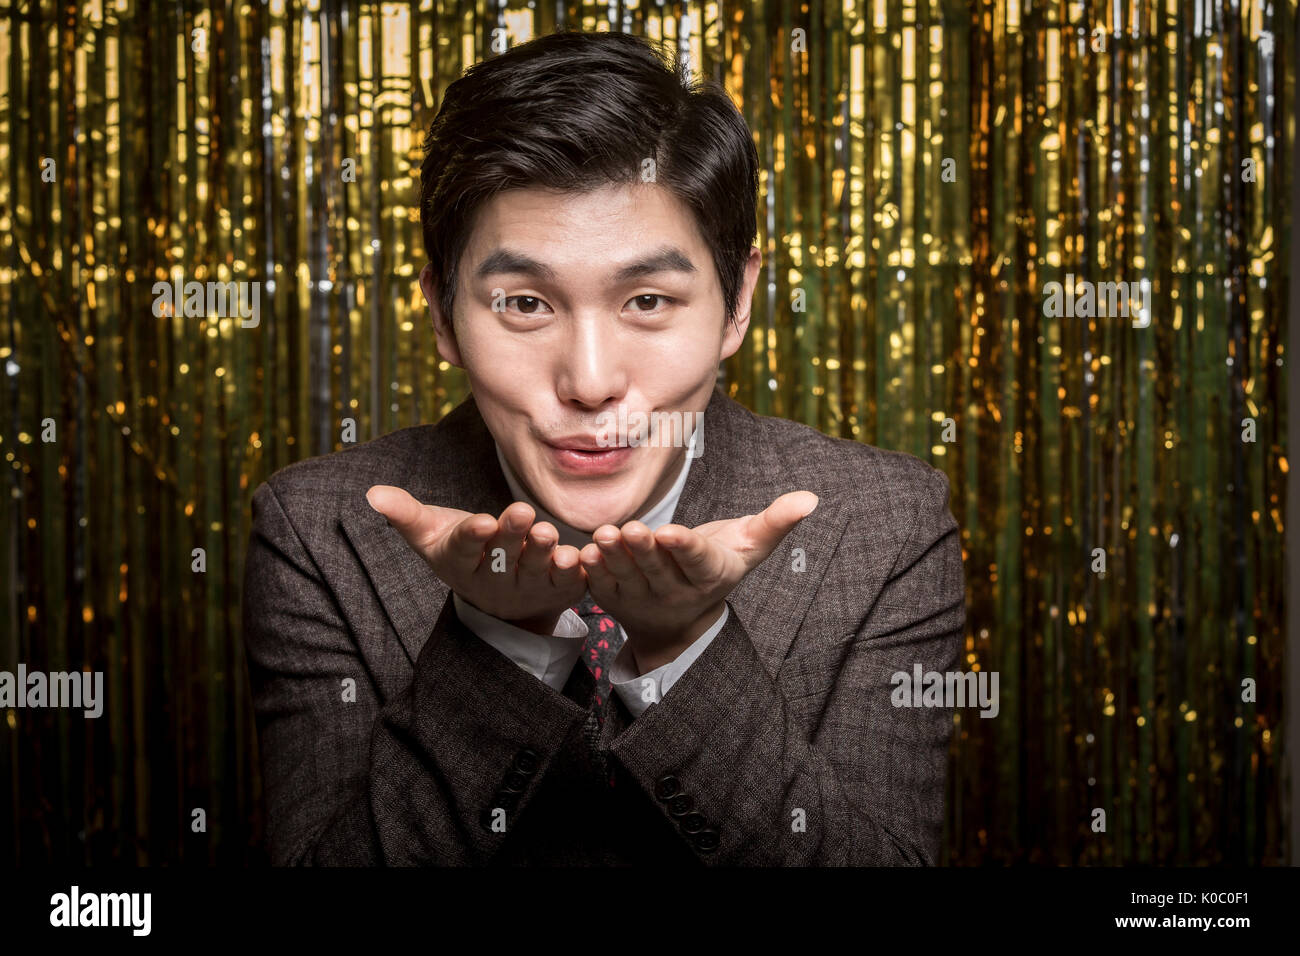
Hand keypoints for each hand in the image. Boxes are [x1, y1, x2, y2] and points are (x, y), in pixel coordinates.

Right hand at [365, 485, 587, 633]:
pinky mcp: (559, 591)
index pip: (466, 550)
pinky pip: (569, 583)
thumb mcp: (432, 535)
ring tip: (549, 532)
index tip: (482, 521)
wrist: (503, 595)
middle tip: (522, 512)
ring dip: (544, 552)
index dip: (474, 537)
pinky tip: (580, 555)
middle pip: (504, 557)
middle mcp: (495, 580)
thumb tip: (372, 493)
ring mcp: (528, 588)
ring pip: (537, 570)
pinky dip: (575, 571)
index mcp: (462, 564)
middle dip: (513, 536)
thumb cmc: (465, 551)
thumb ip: (406, 514)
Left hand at [579, 491, 818, 672]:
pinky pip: (601, 585)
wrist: (680, 622)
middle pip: (657, 568)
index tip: (671, 532)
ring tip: (603, 534)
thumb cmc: (718, 567)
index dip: (684, 548)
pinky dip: (594, 570)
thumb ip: (775, 523)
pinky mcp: (614, 599)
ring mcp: (642, 598)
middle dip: (643, 549)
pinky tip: (585, 552)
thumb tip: (811, 497)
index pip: (697, 561)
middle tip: (630, 528)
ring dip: (614, 556)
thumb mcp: (749, 549)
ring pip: (627, 576)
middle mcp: (675, 592)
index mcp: (710, 576)